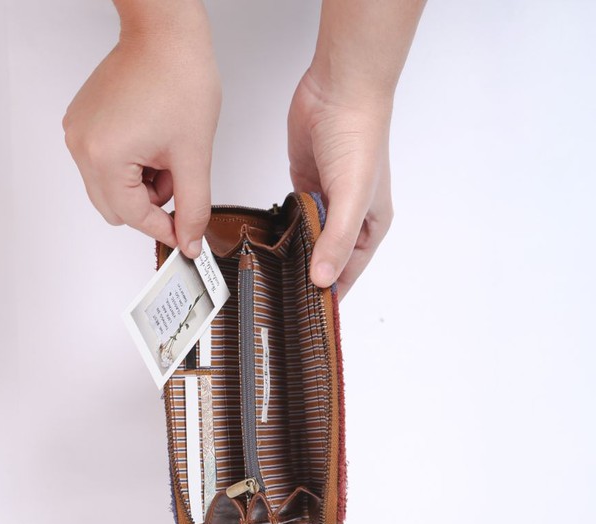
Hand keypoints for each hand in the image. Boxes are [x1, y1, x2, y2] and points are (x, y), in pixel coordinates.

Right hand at [62, 2, 220, 257]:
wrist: (165, 35)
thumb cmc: (178, 79)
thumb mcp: (194, 156)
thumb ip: (193, 208)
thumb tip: (189, 242)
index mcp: (105, 156)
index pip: (133, 217)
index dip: (164, 228)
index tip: (185, 231)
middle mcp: (82, 147)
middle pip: (116, 209)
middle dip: (151, 204)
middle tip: (177, 178)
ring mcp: (78, 134)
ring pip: (111, 189)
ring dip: (143, 185)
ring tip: (165, 152)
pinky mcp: (82, 124)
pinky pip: (105, 165)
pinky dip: (131, 166)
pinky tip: (151, 142)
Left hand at [287, 67, 393, 298]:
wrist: (339, 91)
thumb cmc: (360, 140)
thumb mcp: (353, 197)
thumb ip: (337, 240)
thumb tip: (322, 280)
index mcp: (371, 227)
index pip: (348, 273)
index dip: (330, 294)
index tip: (307, 316)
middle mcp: (349, 219)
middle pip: (326, 260)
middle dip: (307, 278)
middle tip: (279, 303)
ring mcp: (326, 203)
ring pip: (307, 241)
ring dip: (293, 256)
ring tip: (269, 280)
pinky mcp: (304, 188)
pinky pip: (293, 220)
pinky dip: (283, 232)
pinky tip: (267, 246)